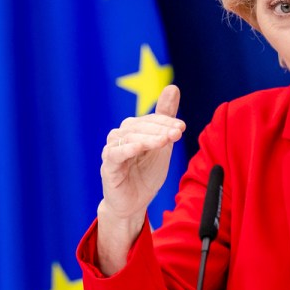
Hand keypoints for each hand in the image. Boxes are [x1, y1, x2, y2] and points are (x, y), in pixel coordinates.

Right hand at [97, 85, 184, 273]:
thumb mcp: (162, 145)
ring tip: (164, 141)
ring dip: (148, 137)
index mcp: (134, 130)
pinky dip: (127, 149)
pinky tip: (139, 148)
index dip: (166, 122)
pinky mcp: (108, 166)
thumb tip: (172, 86)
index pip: (150, 120)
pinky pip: (115, 154)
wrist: (135, 203)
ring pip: (128, 137)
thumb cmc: (146, 173)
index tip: (182, 127)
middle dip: (160, 128)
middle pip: (139, 126)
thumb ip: (165, 117)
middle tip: (177, 133)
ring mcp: (113, 151)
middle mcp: (121, 136)